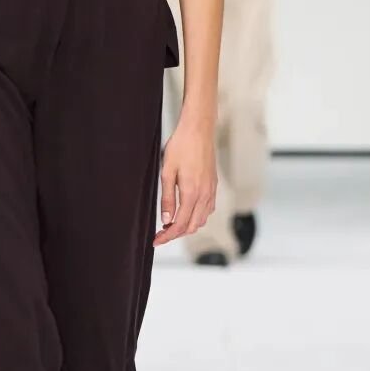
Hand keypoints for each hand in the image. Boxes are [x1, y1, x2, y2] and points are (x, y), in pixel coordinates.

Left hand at [154, 118, 216, 244]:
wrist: (198, 130)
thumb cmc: (181, 147)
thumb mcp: (167, 172)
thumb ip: (167, 198)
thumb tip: (166, 220)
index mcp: (192, 193)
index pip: (179, 225)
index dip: (167, 236)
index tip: (156, 241)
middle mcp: (205, 195)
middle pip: (191, 226)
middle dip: (175, 234)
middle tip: (160, 234)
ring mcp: (211, 191)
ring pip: (201, 220)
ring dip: (187, 226)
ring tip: (171, 224)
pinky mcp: (213, 185)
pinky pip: (208, 209)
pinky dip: (197, 217)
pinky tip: (186, 212)